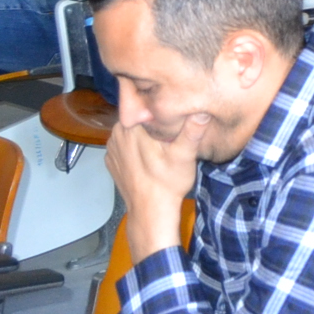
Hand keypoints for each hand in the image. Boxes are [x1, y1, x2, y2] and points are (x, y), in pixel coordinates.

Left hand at [107, 116, 206, 262]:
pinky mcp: (112, 161)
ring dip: (143, 132)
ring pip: (130, 129)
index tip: (172, 109)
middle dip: (152, 119)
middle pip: (137, 116)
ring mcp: (112, 149)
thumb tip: (202, 111)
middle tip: (171, 128)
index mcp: (131, 127)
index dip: (158, 104)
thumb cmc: (167, 183)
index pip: (142, 102)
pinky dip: (134, 146)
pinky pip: (124, 144)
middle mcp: (116, 134)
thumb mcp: (185, 155)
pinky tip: (149, 155)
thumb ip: (192, 131)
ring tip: (161, 141)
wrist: (150, 212)